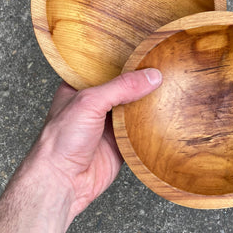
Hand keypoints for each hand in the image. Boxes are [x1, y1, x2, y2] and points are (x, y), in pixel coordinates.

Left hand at [0, 68, 161, 232]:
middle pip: (123, 88)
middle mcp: (94, 105)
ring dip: (149, 102)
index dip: (124, 60)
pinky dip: (152, 125)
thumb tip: (151, 76)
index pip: (105, 68)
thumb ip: (121, 87)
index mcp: (79, 89)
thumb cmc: (61, 140)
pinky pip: (141, 131)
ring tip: (172, 85)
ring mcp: (108, 125)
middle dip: (141, 81)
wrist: (62, 181)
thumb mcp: (90, 102)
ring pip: (134, 109)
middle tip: (164, 66)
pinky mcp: (120, 144)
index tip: (147, 51)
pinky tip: (166, 113)